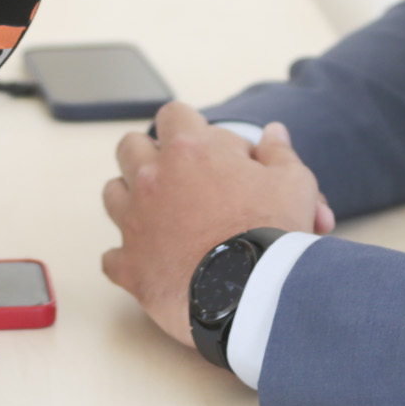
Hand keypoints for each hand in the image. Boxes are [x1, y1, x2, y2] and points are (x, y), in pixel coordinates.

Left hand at [100, 100, 335, 346]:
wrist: (254, 292)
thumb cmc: (273, 232)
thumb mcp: (292, 183)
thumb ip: (279, 153)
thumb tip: (274, 132)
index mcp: (189, 151)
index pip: (173, 114)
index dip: (189, 126)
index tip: (206, 146)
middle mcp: (152, 180)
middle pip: (130, 146)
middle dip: (151, 154)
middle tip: (180, 175)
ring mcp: (135, 223)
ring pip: (113, 193)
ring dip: (133, 199)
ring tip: (163, 215)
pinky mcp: (130, 266)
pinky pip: (112, 257)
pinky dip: (129, 258)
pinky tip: (153, 263)